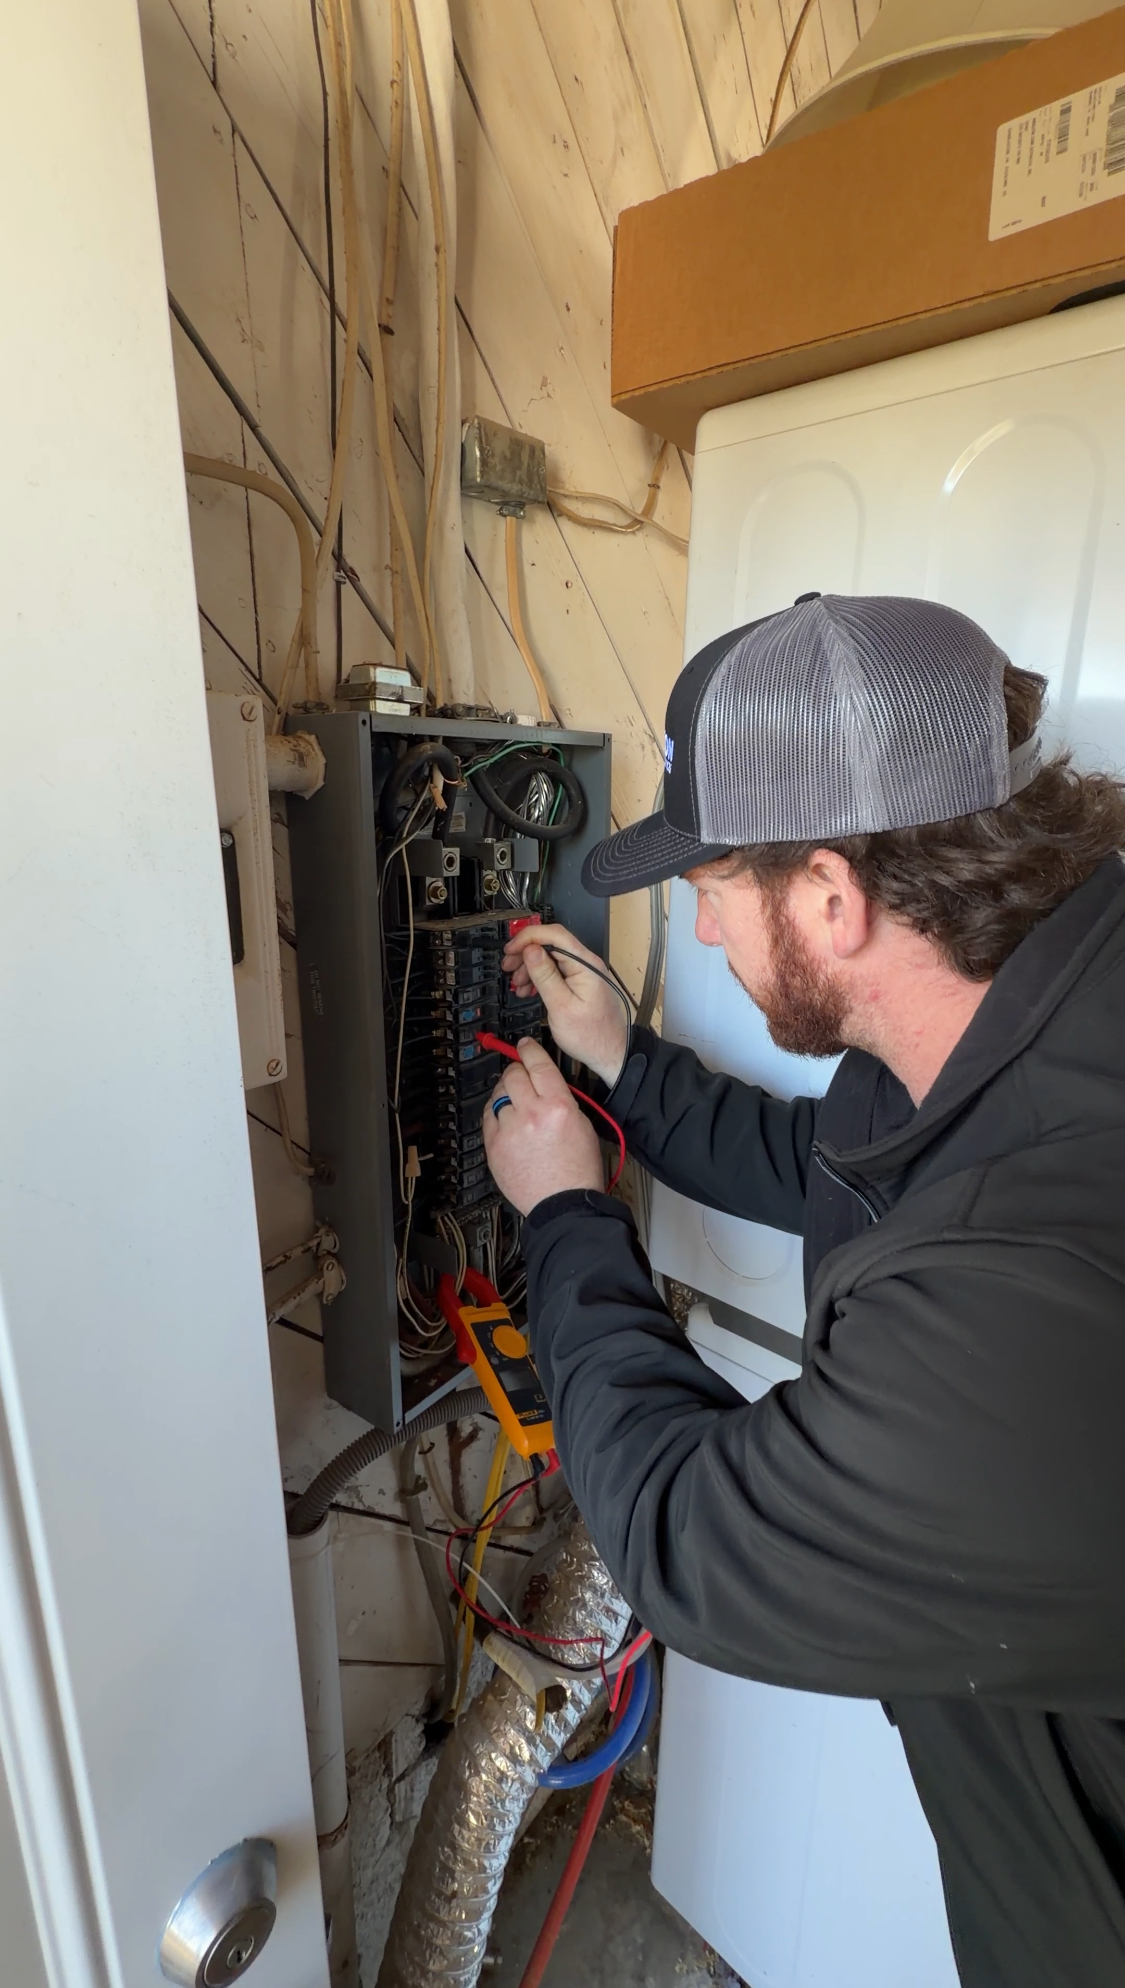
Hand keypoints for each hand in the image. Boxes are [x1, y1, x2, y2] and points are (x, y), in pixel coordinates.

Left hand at [482, 1038, 603, 1215]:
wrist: (562, 1205)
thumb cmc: (578, 1170)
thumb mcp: (583, 1125)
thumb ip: (562, 1100)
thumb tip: (544, 1083)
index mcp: (558, 1106)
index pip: (538, 1065)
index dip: (529, 1050)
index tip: (525, 1046)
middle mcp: (531, 1114)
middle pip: (513, 1075)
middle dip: (516, 1071)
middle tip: (519, 1074)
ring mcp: (509, 1131)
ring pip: (498, 1095)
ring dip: (506, 1094)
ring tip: (515, 1103)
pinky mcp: (494, 1146)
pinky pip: (488, 1117)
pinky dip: (495, 1113)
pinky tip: (506, 1120)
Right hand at [501, 923, 627, 1087]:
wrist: (610, 1054)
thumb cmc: (590, 1036)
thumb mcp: (561, 1006)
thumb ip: (545, 976)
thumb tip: (530, 949)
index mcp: (585, 965)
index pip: (554, 934)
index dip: (528, 937)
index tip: (510, 949)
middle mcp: (587, 964)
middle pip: (551, 944)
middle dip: (526, 953)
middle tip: (508, 967)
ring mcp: (584, 973)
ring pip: (551, 958)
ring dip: (530, 967)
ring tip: (517, 983)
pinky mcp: (580, 983)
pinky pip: (556, 972)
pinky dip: (539, 978)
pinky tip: (528, 989)